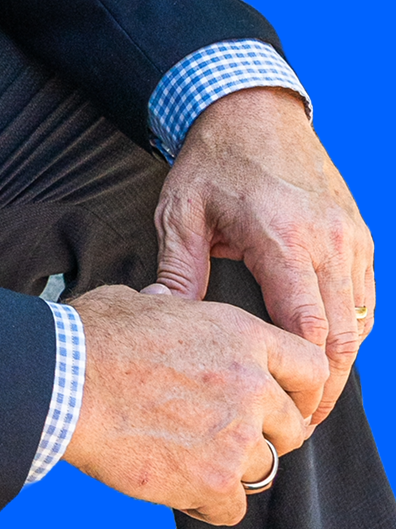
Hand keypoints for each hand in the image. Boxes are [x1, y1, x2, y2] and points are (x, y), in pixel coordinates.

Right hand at [63, 284, 327, 522]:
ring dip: (233, 468)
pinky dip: (209, 502)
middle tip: (225, 433)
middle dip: (265, 433)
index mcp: (241, 335)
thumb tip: (165, 302)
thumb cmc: (92, 337)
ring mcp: (235, 436)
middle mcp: (251, 385)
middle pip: (293, 428)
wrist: (63, 381)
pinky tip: (178, 482)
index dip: (298, 388)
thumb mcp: (141, 302)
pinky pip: (233, 508)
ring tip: (190, 457)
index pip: (310, 367)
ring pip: (264, 469)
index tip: (279, 401)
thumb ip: (171, 309)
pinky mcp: (212, 481)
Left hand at [155, 87, 374, 423]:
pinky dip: (348, 328)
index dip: (302, 379)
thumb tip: (165, 321)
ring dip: (339, 361)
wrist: (251, 107)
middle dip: (325, 385)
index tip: (285, 411)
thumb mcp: (181, 211)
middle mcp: (327, 240)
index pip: (307, 327)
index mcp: (282, 237)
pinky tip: (322, 350)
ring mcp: (350, 236)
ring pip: (358, 321)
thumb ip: (178, 270)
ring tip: (309, 395)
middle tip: (297, 422)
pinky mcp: (358, 233)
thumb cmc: (212, 158)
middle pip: (342, 336)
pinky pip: (364, 296)